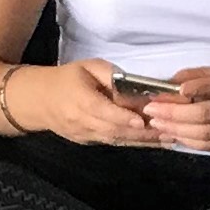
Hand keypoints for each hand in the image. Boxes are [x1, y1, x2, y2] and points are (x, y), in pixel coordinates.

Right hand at [14, 58, 171, 145]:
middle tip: (170, 131)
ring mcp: (85, 135)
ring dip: (144, 141)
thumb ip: (110, 75)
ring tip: (170, 139)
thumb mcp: (87, 67)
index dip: (122, 117)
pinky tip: (155, 142)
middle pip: (114, 129)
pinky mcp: (90, 142)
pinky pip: (114, 143)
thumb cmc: (68, 78)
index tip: (142, 120)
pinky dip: (135, 143)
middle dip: (142, 132)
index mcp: (79, 99)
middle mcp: (81, 121)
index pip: (102, 110)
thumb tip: (135, 86)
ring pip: (117, 140)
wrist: (39, 101)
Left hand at [141, 67, 209, 151]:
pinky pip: (207, 146)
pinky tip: (172, 134)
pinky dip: (187, 141)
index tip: (179, 89)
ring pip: (205, 133)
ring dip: (177, 129)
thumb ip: (195, 76)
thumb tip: (167, 82)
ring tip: (157, 124)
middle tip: (152, 110)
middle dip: (175, 112)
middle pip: (206, 113)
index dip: (199, 87)